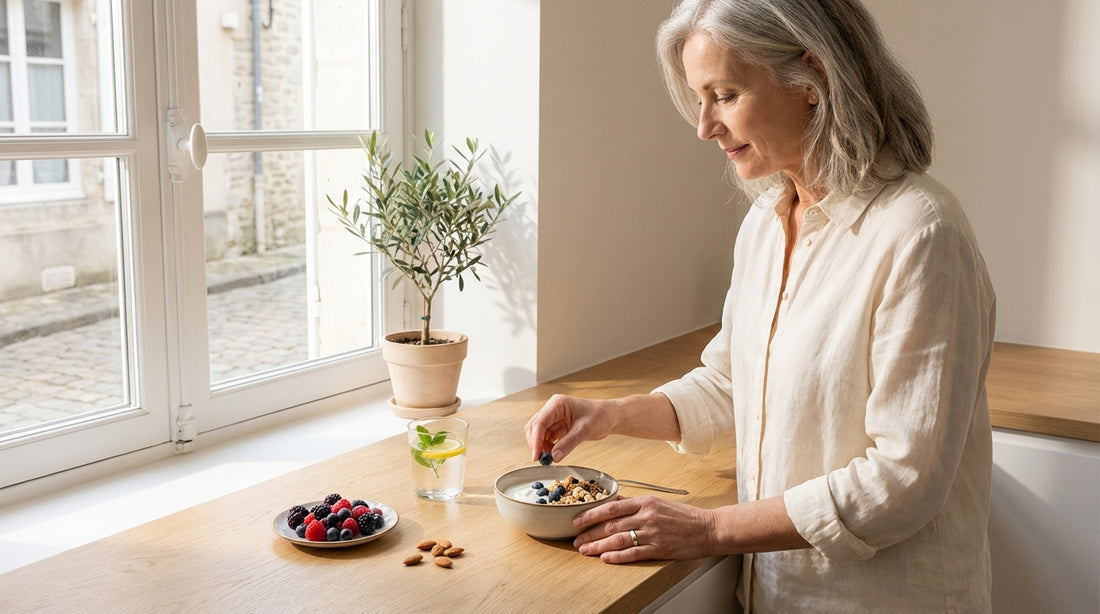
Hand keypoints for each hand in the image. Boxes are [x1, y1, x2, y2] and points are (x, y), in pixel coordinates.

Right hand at [524, 394, 614, 462]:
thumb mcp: (585, 430)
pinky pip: (547, 438)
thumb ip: (568, 443)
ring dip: (541, 446)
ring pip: (539, 434)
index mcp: (557, 404)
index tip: (536, 455)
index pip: (539, 422)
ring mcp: (555, 418)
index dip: (535, 440)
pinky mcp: (558, 426)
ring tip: (549, 458)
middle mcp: (553, 409)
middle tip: (541, 459)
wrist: (610, 417)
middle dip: (536, 444)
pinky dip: (547, 447)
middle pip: (535, 427)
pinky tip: (553, 453)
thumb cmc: (601, 415)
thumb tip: (555, 456)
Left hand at [572, 495, 717, 563]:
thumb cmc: (684, 516)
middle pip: (611, 524)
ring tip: (585, 550)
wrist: (708, 528)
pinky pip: (634, 553)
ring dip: (598, 546)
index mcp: (645, 502)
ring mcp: (653, 533)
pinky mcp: (660, 549)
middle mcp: (647, 516)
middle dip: (590, 533)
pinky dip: (617, 556)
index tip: (577, 520)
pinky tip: (605, 558)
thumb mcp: (658, 503)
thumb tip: (614, 502)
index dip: (591, 514)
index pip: (611, 507)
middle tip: (576, 539)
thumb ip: (635, 504)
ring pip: (618, 539)